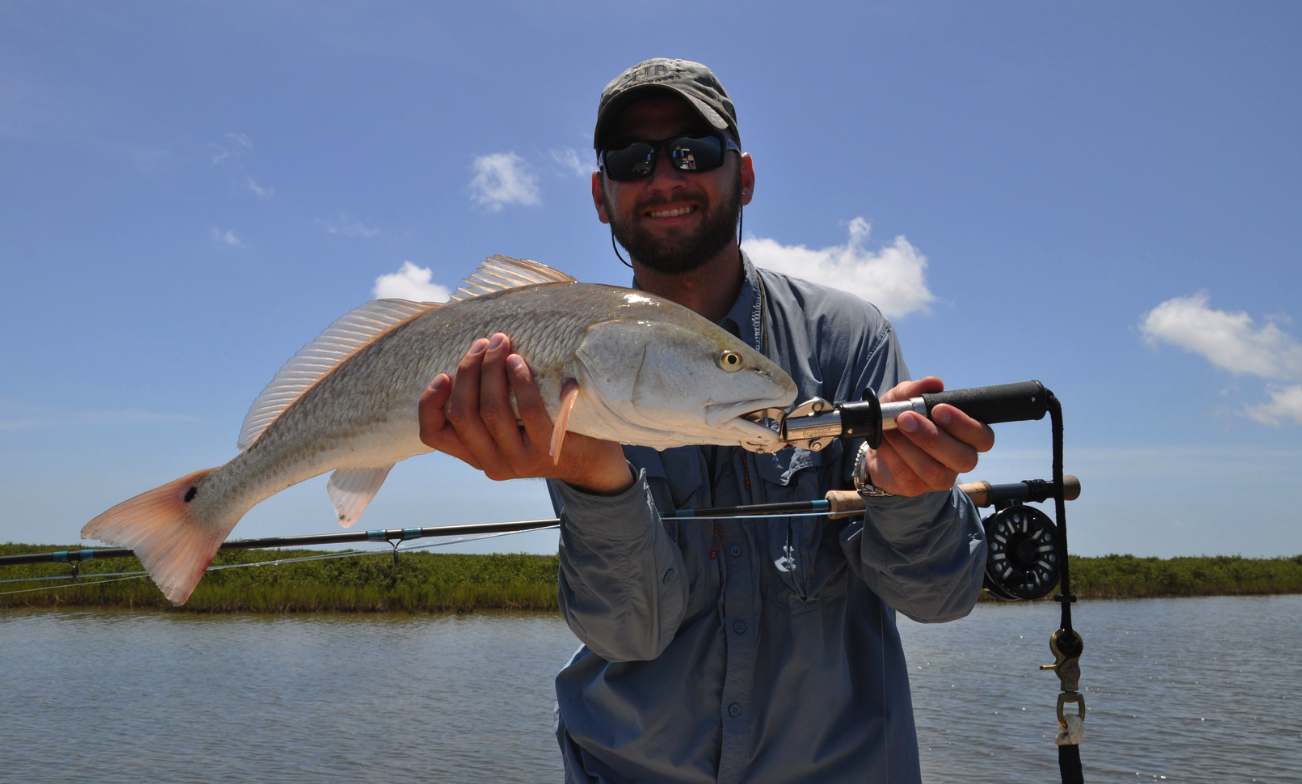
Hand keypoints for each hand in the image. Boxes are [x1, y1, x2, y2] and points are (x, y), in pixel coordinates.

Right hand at [417, 332, 634, 494]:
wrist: (593, 464)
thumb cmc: (545, 433)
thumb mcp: (509, 430)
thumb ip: (487, 411)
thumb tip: (471, 360)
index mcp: (475, 456)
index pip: (433, 435)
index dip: (429, 403)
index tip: (443, 375)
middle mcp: (492, 464)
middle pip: (462, 414)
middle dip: (468, 371)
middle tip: (482, 343)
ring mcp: (519, 461)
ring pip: (491, 410)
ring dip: (492, 369)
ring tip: (501, 343)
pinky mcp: (547, 451)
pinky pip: (527, 411)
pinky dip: (520, 381)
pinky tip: (519, 361)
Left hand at [858, 376, 994, 497]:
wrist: (877, 443)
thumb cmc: (901, 419)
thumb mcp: (904, 398)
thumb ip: (917, 390)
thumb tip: (934, 383)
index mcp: (967, 437)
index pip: (983, 437)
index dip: (964, 425)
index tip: (938, 409)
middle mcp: (959, 460)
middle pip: (963, 458)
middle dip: (933, 437)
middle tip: (906, 418)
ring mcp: (939, 478)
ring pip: (933, 470)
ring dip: (906, 445)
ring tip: (889, 428)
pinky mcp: (916, 488)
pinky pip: (906, 473)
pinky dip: (891, 453)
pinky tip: (883, 440)